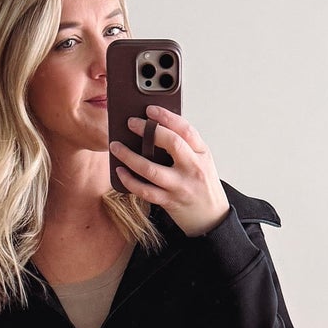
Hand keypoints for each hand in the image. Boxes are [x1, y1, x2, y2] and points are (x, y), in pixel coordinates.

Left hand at [110, 106, 229, 236]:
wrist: (212, 218)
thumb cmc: (203, 185)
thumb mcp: (202, 161)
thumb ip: (185, 145)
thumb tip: (156, 128)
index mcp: (202, 153)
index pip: (185, 129)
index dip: (166, 117)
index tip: (150, 110)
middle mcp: (192, 168)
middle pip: (171, 144)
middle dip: (148, 131)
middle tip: (131, 123)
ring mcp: (180, 186)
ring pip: (151, 169)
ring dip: (129, 156)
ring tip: (116, 146)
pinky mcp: (169, 202)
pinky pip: (145, 190)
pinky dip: (129, 180)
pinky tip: (120, 171)